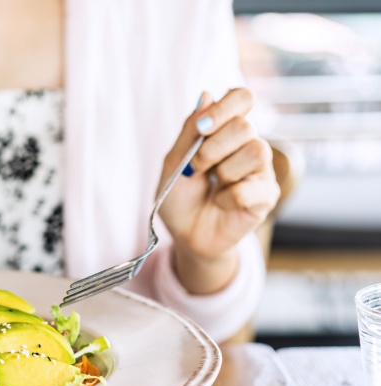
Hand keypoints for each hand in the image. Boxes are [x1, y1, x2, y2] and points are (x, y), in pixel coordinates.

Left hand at [158, 88, 279, 293]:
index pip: (242, 98)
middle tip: (197, 168)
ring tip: (213, 184)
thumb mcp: (174, 162)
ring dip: (224, 171)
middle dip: (212, 149)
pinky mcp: (267, 196)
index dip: (225, 107)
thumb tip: (207, 94)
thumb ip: (190, 131)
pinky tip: (221, 203)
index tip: (201, 127)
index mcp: (225, 130)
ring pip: (257, 151)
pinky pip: (252, 187)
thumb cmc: (179, 197)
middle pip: (245, 126)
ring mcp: (261, 169)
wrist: (185, 234)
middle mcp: (247, 144)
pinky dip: (228, 197)